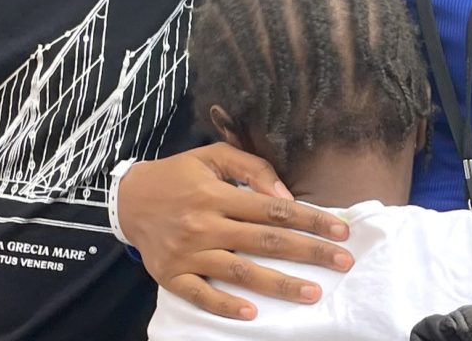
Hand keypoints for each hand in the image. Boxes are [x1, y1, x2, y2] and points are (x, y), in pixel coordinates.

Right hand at [117, 143, 352, 319]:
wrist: (129, 199)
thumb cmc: (178, 175)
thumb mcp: (212, 156)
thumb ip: (250, 168)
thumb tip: (283, 193)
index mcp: (217, 194)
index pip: (273, 208)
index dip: (309, 218)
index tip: (339, 229)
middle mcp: (205, 224)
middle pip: (265, 241)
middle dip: (308, 252)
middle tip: (342, 261)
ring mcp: (189, 253)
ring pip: (240, 272)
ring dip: (279, 284)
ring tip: (313, 293)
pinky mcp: (173, 277)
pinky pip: (202, 296)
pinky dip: (226, 307)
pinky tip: (253, 315)